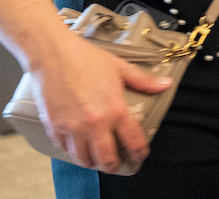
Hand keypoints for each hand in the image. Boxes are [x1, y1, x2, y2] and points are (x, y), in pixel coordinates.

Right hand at [32, 33, 171, 171]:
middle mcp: (94, 123)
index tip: (140, 154)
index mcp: (114, 109)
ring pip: (83, 158)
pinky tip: (78, 146)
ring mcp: (72, 127)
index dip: (139, 151)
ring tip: (97, 158)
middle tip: (117, 163)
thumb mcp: (120, 68)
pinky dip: (72, 151)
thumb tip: (165, 84)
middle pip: (106, 158)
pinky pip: (64, 148)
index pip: (132, 140)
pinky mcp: (53, 127)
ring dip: (92, 161)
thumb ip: (143, 80)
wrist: (53, 54)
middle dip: (113, 165)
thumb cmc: (86, 58)